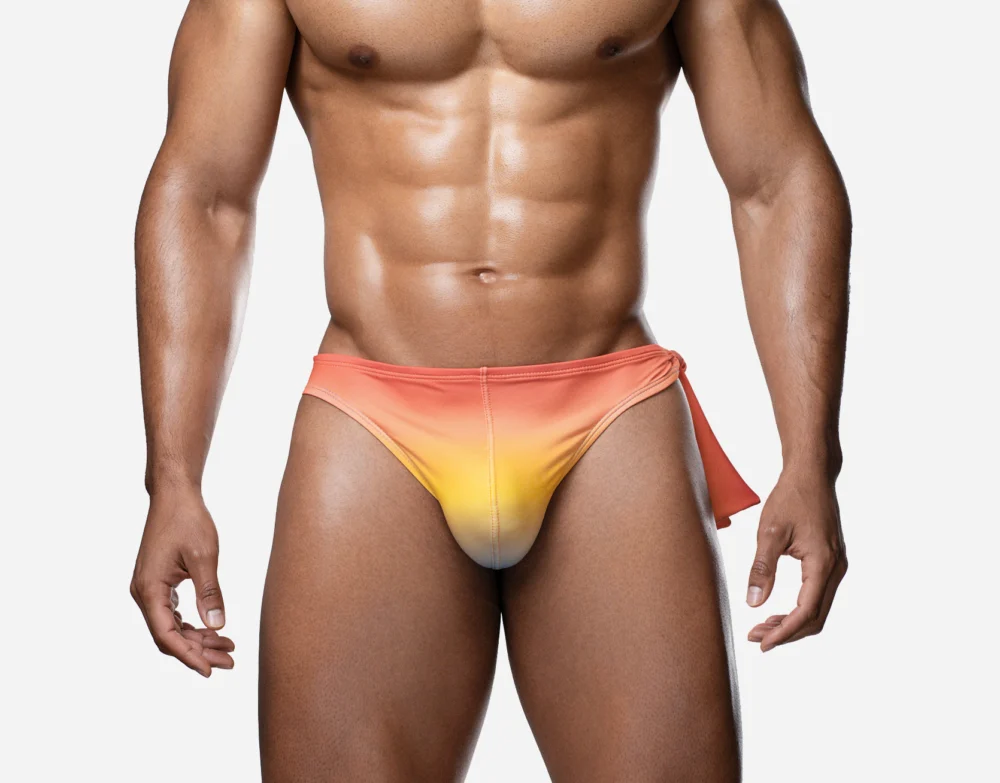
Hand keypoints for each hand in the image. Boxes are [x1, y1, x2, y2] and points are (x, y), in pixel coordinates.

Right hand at [130, 486, 234, 675]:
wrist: (174, 495)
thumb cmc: (188, 520)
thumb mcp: (204, 556)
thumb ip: (210, 592)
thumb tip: (217, 626)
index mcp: (149, 590)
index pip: (167, 636)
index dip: (189, 656)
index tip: (211, 670)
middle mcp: (143, 593)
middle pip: (169, 635)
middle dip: (199, 651)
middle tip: (230, 661)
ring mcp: (148, 588)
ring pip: (171, 626)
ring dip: (197, 639)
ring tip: (228, 648)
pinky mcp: (157, 582)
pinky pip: (172, 613)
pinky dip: (192, 624)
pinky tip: (212, 630)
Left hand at [745, 468, 847, 651]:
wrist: (811, 474)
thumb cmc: (790, 497)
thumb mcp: (769, 532)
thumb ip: (762, 568)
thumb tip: (753, 603)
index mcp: (823, 563)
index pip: (806, 612)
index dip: (784, 632)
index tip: (762, 644)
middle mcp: (835, 569)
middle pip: (815, 617)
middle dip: (786, 632)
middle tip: (756, 638)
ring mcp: (836, 566)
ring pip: (818, 608)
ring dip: (792, 623)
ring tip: (761, 628)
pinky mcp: (830, 561)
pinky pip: (817, 595)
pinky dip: (799, 609)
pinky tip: (776, 611)